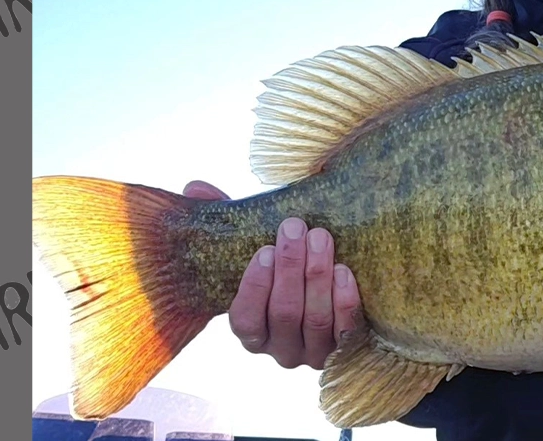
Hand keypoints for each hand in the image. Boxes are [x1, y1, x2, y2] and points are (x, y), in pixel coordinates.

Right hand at [182, 180, 364, 368]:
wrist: (332, 287)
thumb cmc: (284, 266)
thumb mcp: (254, 246)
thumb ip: (223, 220)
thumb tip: (195, 188)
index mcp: (252, 332)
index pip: (245, 320)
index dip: (254, 288)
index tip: (264, 251)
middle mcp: (281, 349)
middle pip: (284, 313)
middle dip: (290, 269)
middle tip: (295, 229)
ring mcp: (314, 353)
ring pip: (314, 319)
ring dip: (317, 276)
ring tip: (321, 238)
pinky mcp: (346, 348)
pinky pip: (346, 330)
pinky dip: (344, 301)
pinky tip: (344, 271)